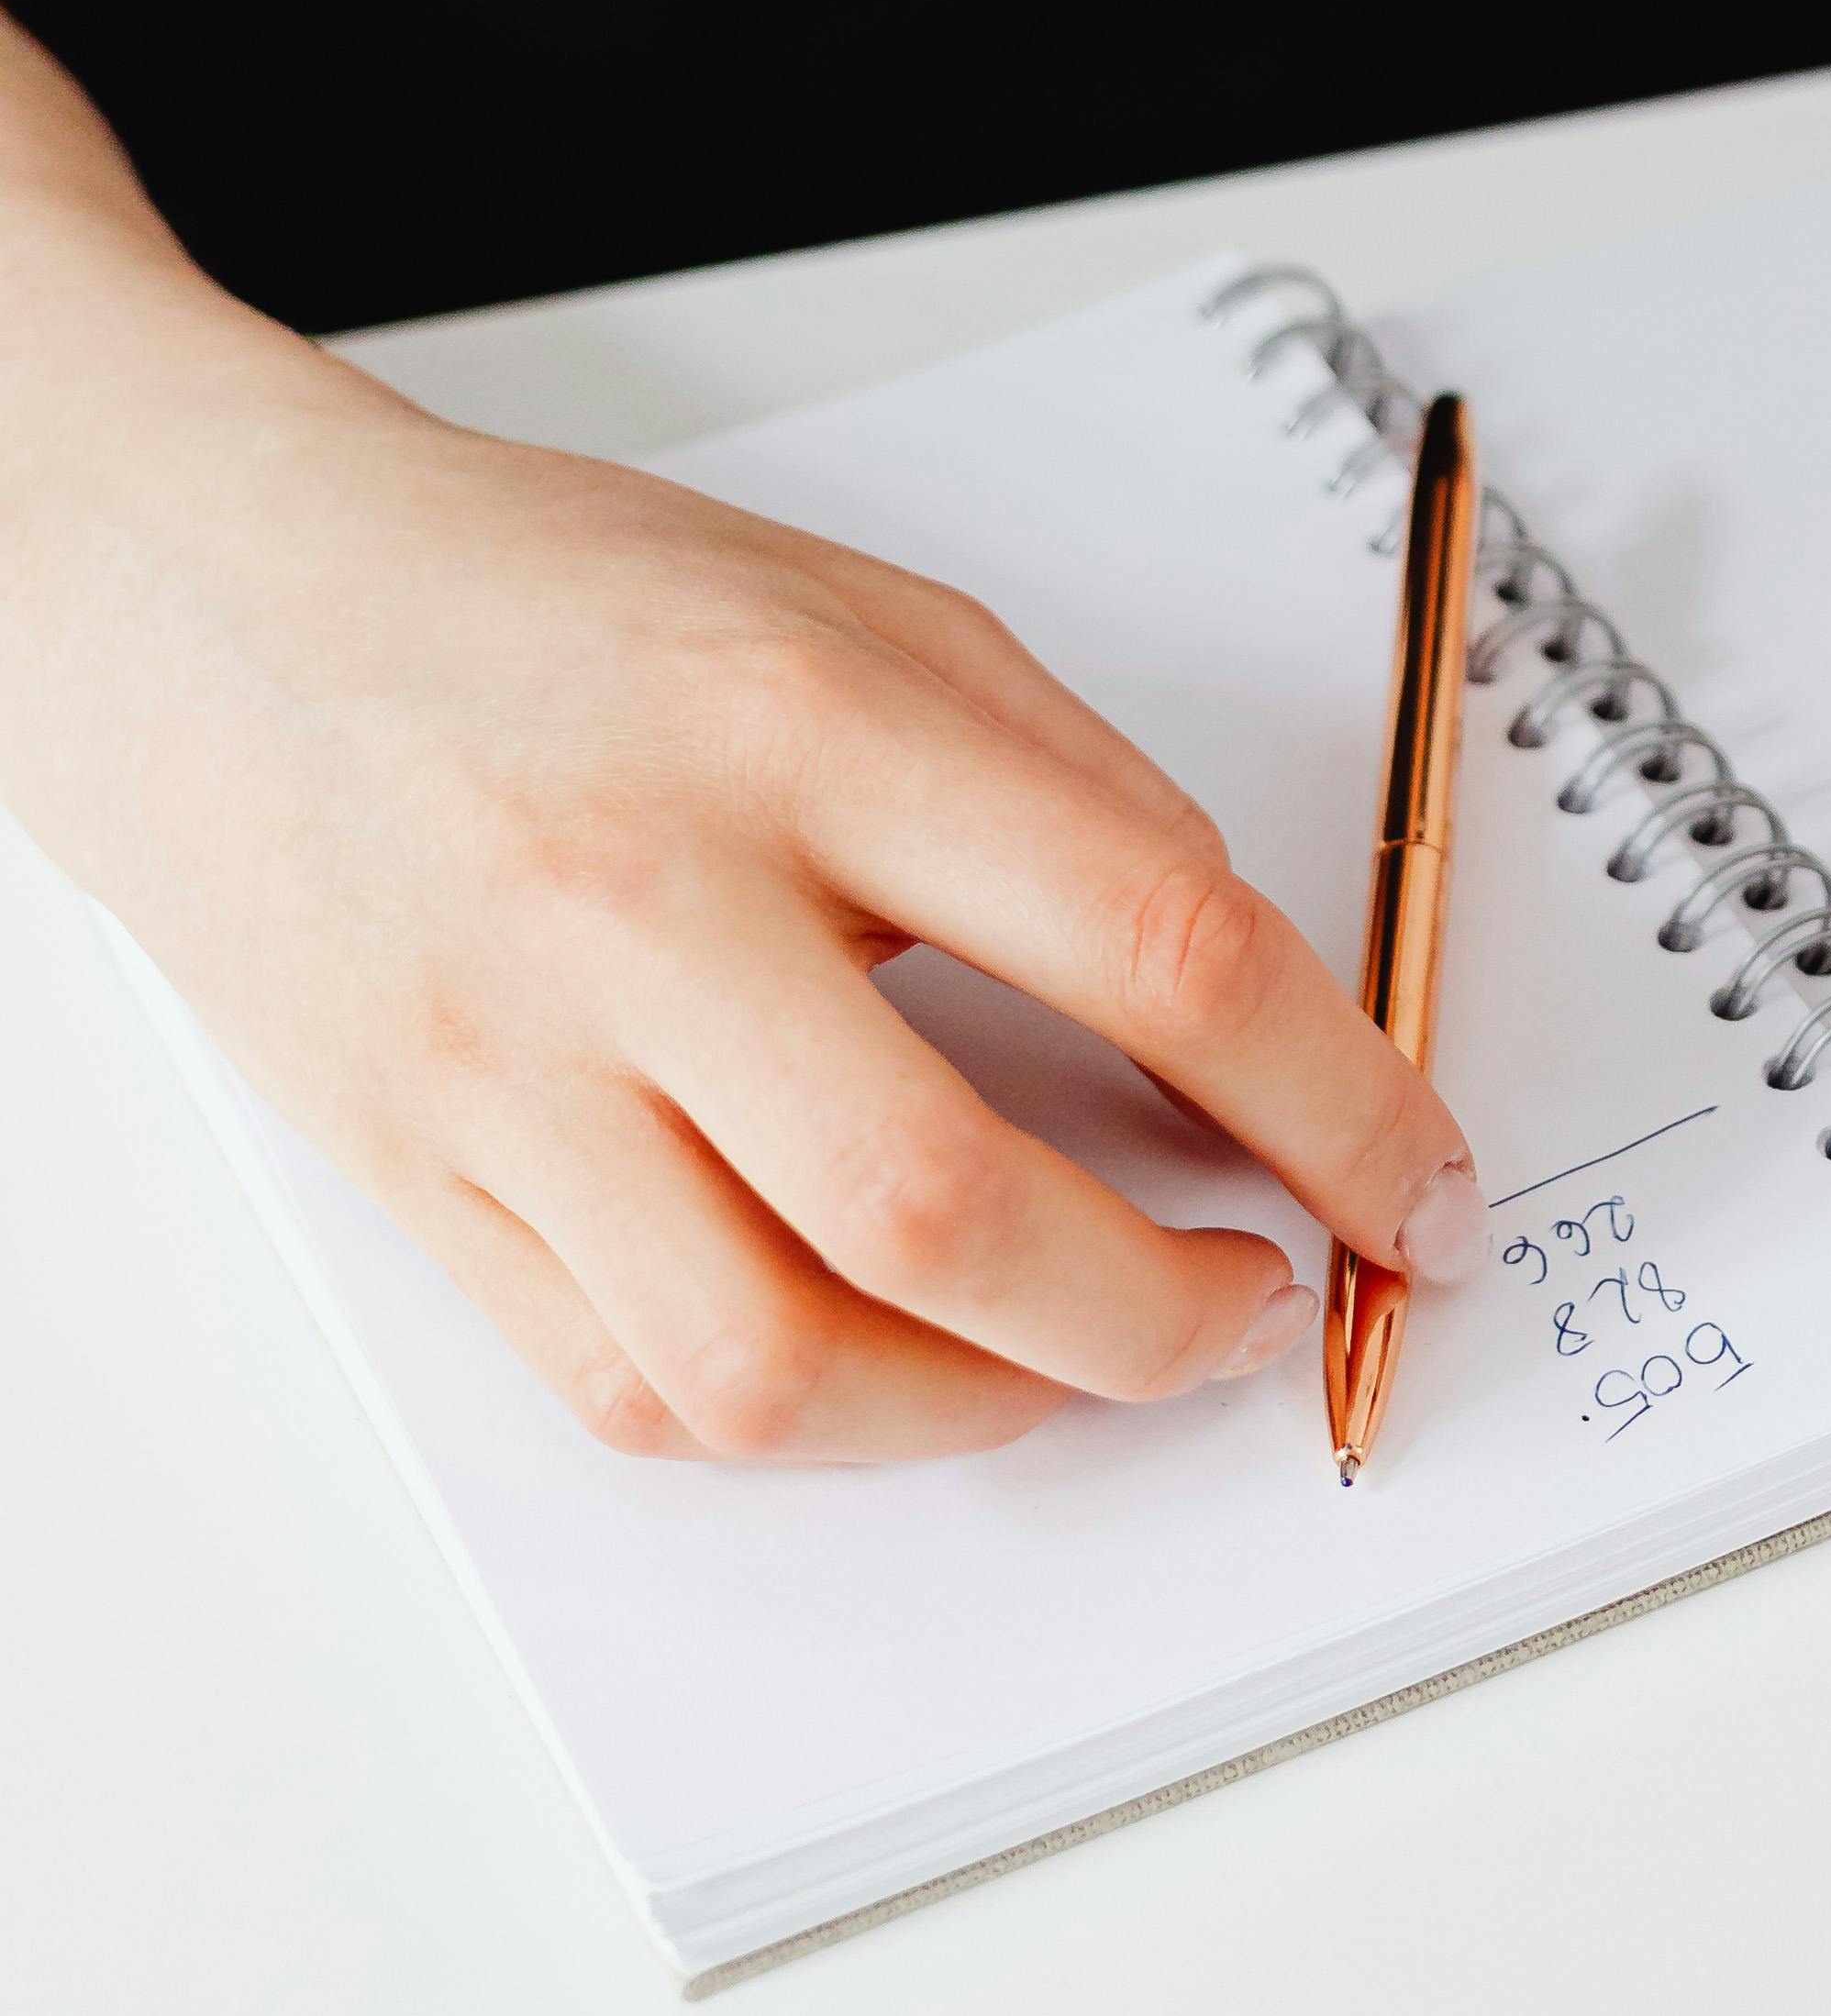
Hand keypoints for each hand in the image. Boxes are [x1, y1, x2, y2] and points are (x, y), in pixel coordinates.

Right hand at [9, 316, 1474, 1460]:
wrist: (226, 605)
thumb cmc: (559, 602)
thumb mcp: (867, 614)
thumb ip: (1067, 800)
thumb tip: (1251, 1015)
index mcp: (803, 725)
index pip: (1152, 944)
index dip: (1337, 1101)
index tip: (1419, 1187)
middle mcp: (645, 903)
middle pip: (949, 1205)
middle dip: (1159, 1312)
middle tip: (1253, 1302)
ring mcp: (510, 1064)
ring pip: (775, 1359)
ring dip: (986, 1405)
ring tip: (1081, 1349)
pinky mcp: (422, 1178)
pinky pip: (636, 1385)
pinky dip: (802, 1413)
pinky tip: (886, 1353)